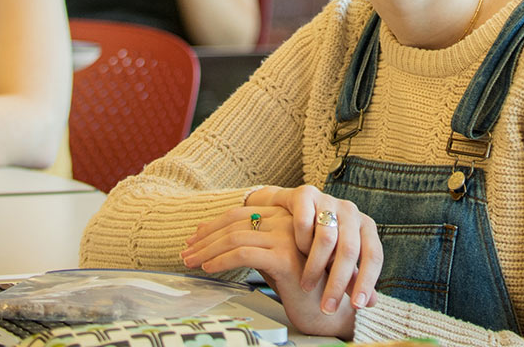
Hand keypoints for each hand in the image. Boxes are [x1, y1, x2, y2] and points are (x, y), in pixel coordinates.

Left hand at [180, 204, 373, 338]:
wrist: (336, 310)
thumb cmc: (308, 289)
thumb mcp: (278, 263)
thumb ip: (257, 248)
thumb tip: (219, 243)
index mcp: (288, 218)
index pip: (242, 214)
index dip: (214, 225)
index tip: (195, 239)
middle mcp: (289, 222)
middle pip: (235, 222)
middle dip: (205, 237)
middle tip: (187, 252)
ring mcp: (288, 238)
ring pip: (235, 236)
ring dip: (207, 250)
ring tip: (192, 262)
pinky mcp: (286, 259)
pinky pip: (243, 254)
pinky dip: (220, 260)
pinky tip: (209, 269)